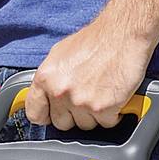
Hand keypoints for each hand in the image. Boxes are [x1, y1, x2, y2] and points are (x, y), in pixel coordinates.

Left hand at [28, 20, 153, 130]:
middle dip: (75, 114)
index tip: (55, 114)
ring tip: (102, 93)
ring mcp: (81, 102)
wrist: (123, 34)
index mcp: (46, 77)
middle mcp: (60, 91)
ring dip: (95, 114)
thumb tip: (46, 96)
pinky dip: (114, 113)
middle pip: (62, 123)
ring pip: (85, 125)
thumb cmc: (96, 40)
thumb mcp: (60, 54)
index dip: (47, 115)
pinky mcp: (103, 108)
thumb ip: (51, 79)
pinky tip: (114, 96)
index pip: (35, 113)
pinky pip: (106, 123)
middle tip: (86, 98)